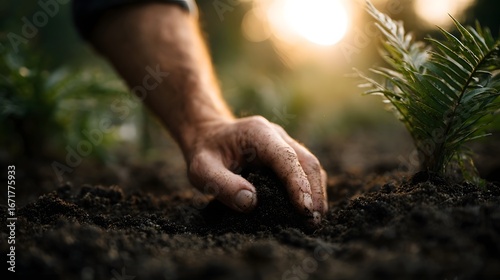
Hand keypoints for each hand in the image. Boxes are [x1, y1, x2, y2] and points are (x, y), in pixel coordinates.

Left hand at [185, 116, 327, 224]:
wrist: (208, 135)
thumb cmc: (206, 152)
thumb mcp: (202, 169)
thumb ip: (223, 185)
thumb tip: (251, 202)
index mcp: (259, 133)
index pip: (286, 158)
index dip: (298, 184)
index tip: (304, 210)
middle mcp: (277, 135)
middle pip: (307, 162)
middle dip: (314, 193)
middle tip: (313, 222)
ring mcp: (285, 143)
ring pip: (311, 166)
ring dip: (317, 193)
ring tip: (313, 220)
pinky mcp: (288, 154)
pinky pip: (306, 170)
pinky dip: (311, 190)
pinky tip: (307, 210)